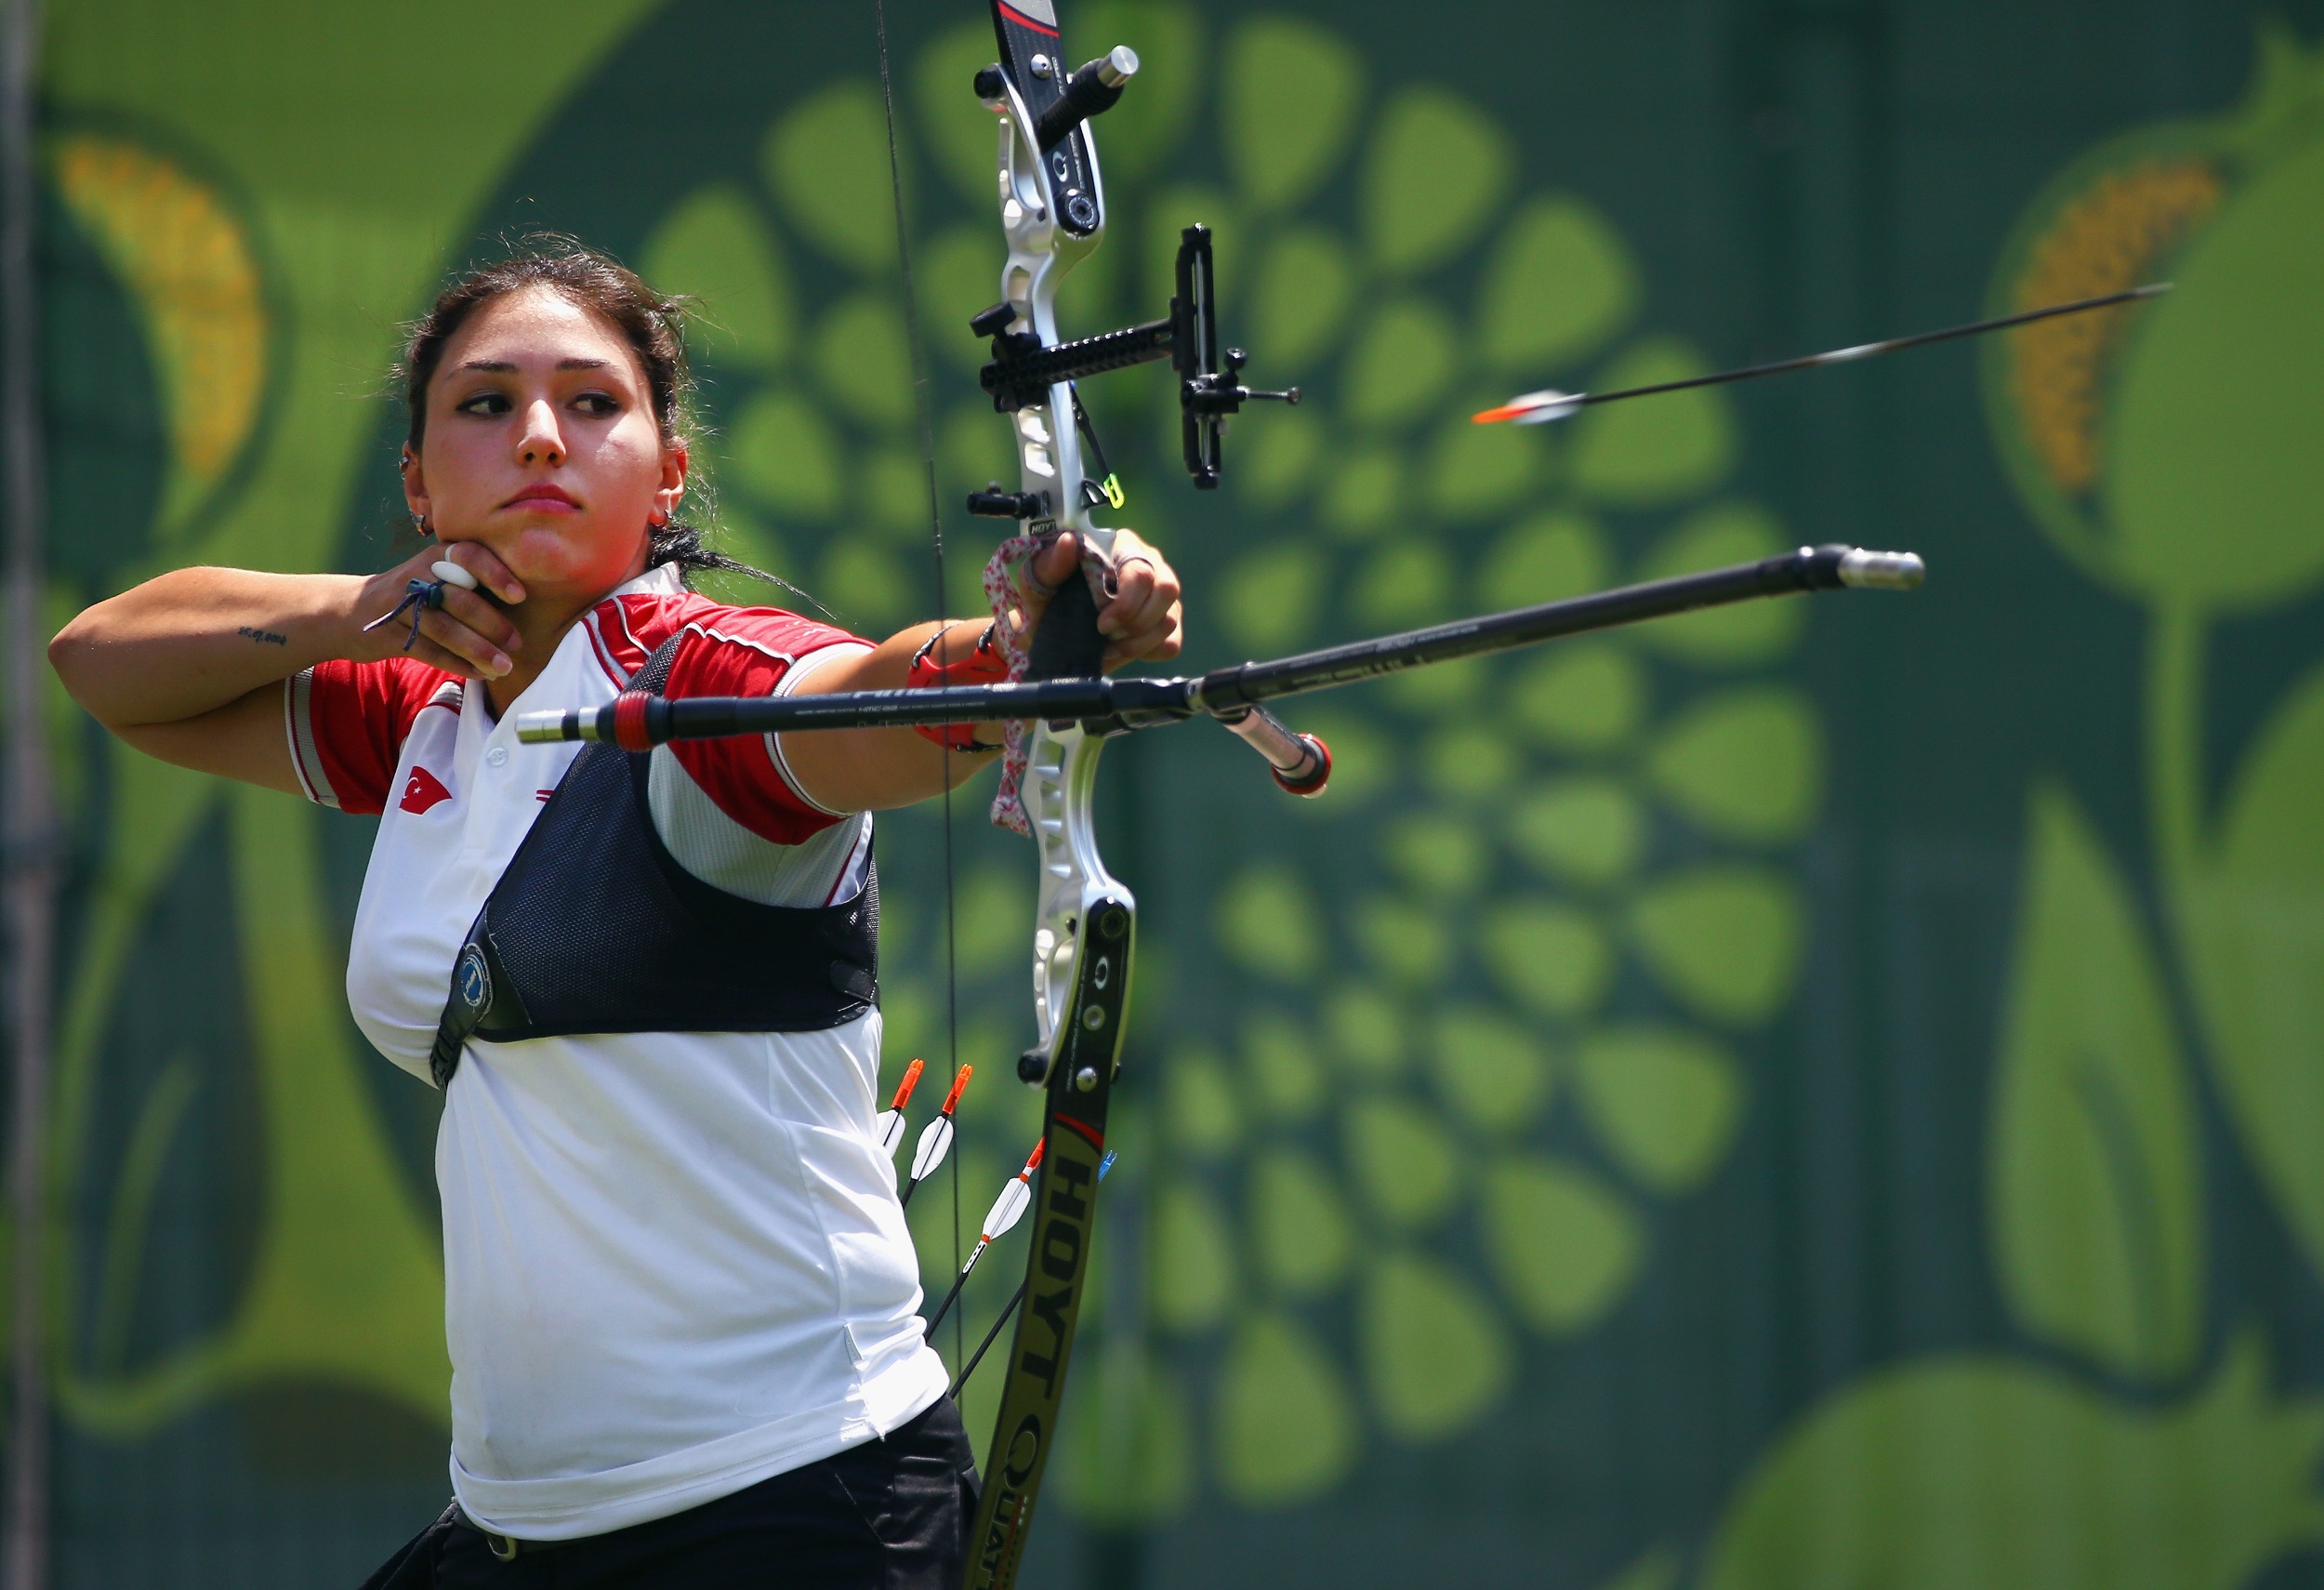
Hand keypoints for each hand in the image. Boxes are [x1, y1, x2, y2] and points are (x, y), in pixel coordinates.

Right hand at [354, 541, 528, 678]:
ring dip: (478, 650)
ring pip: (445, 629)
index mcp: (438, 557)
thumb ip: (473, 580)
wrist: (353, 609)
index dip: (495, 574)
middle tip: (517, 644)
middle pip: (459, 599)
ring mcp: (400, 605)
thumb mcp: (440, 574)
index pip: (468, 555)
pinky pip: (429, 651)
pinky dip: (457, 664)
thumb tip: (529, 599)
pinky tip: (480, 675)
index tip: (519, 596)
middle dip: (492, 625)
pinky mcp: (389, 634)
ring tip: (504, 667)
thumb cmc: (417, 592)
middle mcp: (418, 576)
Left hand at [1018, 529, 1183, 669]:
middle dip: (1136, 623)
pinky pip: (1172, 642)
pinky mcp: (1165, 621)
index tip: (1101, 624)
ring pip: (1170, 619)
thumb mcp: (1037, 583)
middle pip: (1166, 590)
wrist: (1049, 634)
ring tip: (1108, 646)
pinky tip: (1123, 648)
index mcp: (1120, 546)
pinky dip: (1148, 652)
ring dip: (1137, 643)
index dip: (1127, 603)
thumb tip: (1069, 542)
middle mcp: (1148, 563)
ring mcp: (1160, 593)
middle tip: (1106, 636)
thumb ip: (1049, 563)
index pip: (1141, 570)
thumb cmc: (1045, 600)